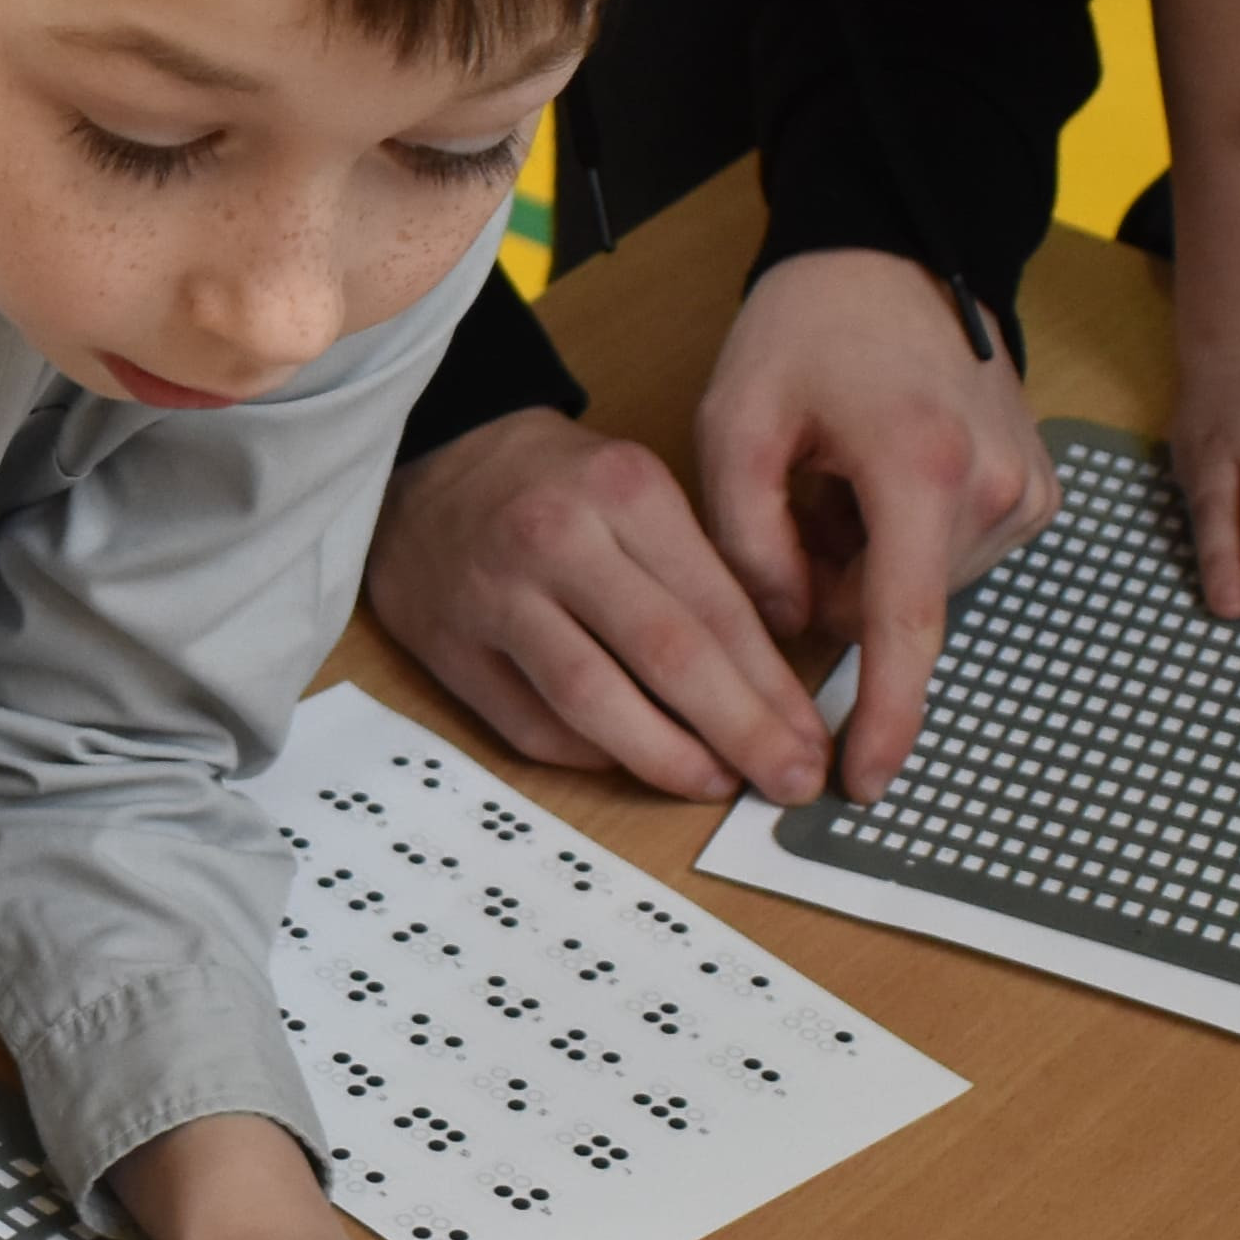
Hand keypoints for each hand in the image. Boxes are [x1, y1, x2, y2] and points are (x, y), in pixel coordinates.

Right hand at [365, 411, 828, 802]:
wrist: (428, 457)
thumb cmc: (553, 483)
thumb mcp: (636, 490)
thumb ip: (694, 576)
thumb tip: (767, 691)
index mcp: (623, 490)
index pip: (716, 606)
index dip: (772, 688)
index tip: (811, 739)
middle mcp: (557, 539)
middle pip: (665, 655)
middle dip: (741, 730)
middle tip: (788, 780)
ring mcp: (494, 595)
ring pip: (591, 699)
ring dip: (664, 756)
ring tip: (714, 783)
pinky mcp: (446, 645)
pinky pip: (529, 725)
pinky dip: (587, 755)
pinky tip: (628, 762)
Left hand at [687, 250, 1058, 799]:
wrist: (891, 252)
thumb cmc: (807, 327)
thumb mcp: (736, 425)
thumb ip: (749, 541)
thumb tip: (784, 625)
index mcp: (919, 470)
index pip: (901, 627)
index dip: (882, 716)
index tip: (862, 782)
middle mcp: (995, 488)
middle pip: (895, 608)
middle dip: (832, 582)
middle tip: (800, 496)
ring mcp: (1027, 492)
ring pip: (922, 589)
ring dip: (868, 559)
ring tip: (844, 471)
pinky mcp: (1036, 492)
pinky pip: (954, 558)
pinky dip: (905, 539)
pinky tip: (882, 473)